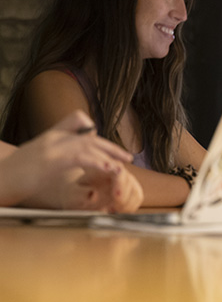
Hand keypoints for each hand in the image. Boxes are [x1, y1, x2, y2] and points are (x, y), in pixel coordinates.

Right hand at [6, 110, 142, 211]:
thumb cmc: (15, 174)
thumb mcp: (39, 158)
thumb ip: (59, 151)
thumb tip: (78, 152)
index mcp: (52, 136)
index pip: (80, 126)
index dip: (99, 138)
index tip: (113, 151)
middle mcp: (53, 138)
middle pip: (89, 137)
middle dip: (110, 148)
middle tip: (127, 158)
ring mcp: (51, 147)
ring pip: (87, 145)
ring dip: (107, 156)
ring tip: (120, 166)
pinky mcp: (49, 160)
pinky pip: (79, 157)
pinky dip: (96, 161)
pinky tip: (107, 168)